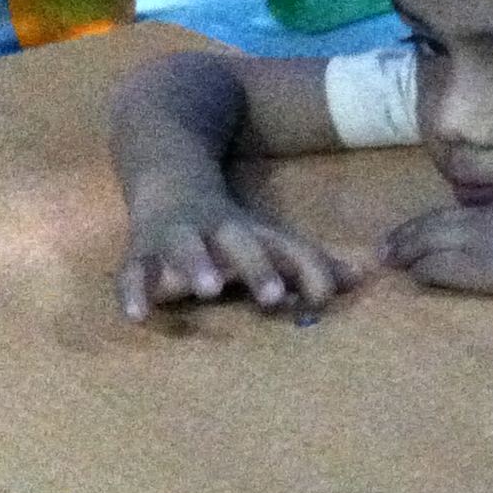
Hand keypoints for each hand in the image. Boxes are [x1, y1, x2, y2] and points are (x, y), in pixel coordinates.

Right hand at [117, 185, 356, 319]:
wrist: (169, 177)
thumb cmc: (229, 228)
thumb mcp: (269, 240)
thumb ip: (309, 265)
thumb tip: (360, 281)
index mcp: (254, 232)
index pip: (287, 248)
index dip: (307, 269)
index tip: (324, 297)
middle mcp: (217, 231)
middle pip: (239, 241)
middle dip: (256, 266)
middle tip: (273, 296)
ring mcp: (176, 237)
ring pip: (184, 245)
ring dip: (195, 264)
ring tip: (205, 290)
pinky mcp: (139, 251)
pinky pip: (132, 270)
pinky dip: (132, 291)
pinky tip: (139, 315)